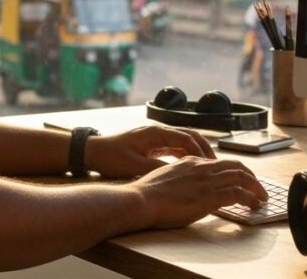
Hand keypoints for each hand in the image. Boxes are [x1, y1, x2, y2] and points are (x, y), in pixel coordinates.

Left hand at [87, 125, 215, 177]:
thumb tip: (179, 174)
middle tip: (215, 164)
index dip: (200, 151)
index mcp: (155, 133)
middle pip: (188, 136)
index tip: (210, 164)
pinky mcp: (151, 144)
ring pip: (182, 141)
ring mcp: (155, 137)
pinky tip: (190, 168)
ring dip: (195, 152)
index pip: (185, 138)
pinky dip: (185, 155)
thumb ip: (157, 169)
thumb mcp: (134, 166)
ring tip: (207, 167)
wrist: (91, 152)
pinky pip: (174, 147)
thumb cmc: (109, 157)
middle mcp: (157, 131)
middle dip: (203, 149)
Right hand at [129, 156, 268, 228]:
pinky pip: (238, 193)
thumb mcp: (166, 177)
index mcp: (191, 162)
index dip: (233, 171)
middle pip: (236, 166)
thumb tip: (187, 188)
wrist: (142, 199)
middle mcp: (202, 167)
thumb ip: (181, 178)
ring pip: (242, 177)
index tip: (239, 180)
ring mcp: (207, 180)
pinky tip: (254, 205)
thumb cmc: (147, 193)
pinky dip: (250, 198)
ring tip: (262, 198)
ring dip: (256, 188)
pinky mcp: (210, 196)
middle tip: (257, 187)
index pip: (220, 162)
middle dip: (250, 176)